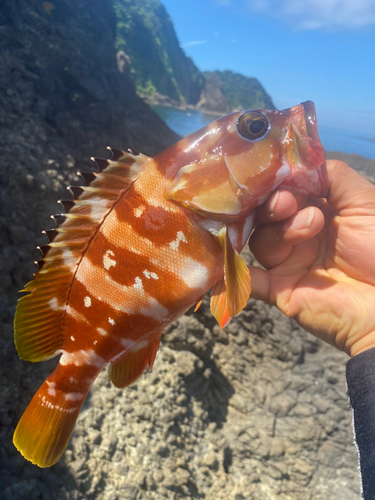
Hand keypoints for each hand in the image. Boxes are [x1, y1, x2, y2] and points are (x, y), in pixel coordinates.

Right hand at [249, 160, 374, 356]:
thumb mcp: (362, 201)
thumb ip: (332, 175)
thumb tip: (296, 165)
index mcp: (317, 211)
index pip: (283, 192)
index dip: (280, 184)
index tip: (285, 180)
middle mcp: (299, 235)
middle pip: (265, 215)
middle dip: (274, 206)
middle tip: (288, 204)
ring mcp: (288, 263)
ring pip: (261, 241)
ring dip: (280, 232)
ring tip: (309, 229)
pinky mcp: (281, 291)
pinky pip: (250, 282)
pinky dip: (236, 275)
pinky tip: (230, 267)